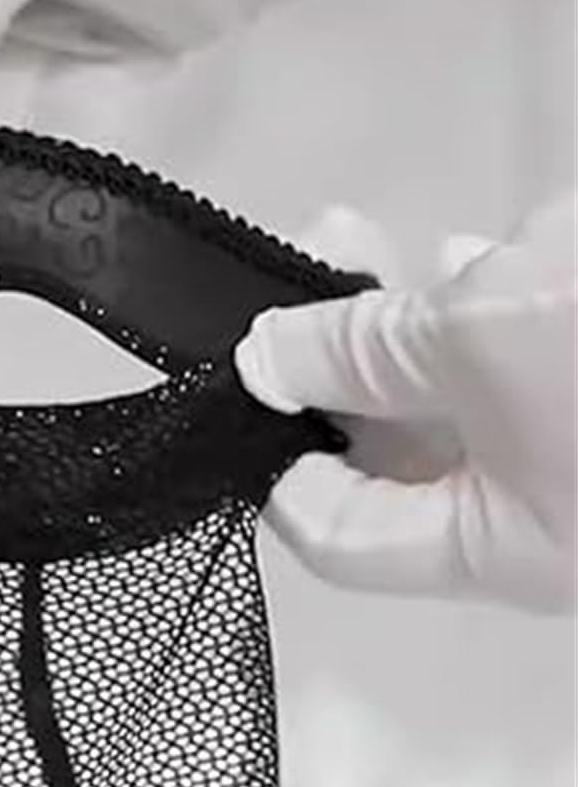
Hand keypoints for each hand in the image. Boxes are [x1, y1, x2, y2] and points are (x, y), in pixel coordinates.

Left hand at [234, 196, 576, 612]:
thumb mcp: (480, 338)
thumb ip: (359, 352)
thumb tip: (263, 360)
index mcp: (504, 553)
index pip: (340, 537)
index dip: (273, 461)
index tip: (238, 376)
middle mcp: (549, 521)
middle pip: (400, 448)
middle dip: (348, 349)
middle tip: (321, 251)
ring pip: (468, 392)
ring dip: (424, 310)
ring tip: (380, 233)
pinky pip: (536, 355)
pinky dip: (503, 300)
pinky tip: (495, 247)